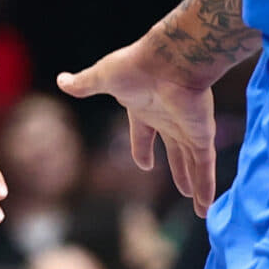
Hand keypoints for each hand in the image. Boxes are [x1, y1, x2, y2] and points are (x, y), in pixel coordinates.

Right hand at [58, 39, 217, 216]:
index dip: (142, 151)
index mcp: (144, 108)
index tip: (145, 165)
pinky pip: (205, 166)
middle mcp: (169, 120)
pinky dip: (207, 186)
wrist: (169, 59)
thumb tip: (60, 80)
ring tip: (201, 209)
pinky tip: (208, 206)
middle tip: (185, 192)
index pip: (143, 135)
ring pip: (193, 164)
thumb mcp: (102, 77)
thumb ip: (84, 84)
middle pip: (175, 153)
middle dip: (178, 172)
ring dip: (196, 185)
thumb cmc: (136, 66)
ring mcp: (187, 128)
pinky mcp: (202, 135)